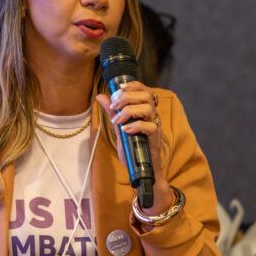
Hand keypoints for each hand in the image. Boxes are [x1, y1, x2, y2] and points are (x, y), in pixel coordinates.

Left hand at [96, 82, 172, 212]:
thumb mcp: (119, 127)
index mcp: (144, 110)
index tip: (120, 87)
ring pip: (148, 108)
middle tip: (115, 106)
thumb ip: (112, 112)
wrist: (142, 170)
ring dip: (130, 110)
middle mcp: (151, 116)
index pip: (144, 90)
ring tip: (118, 119)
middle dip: (128, 97)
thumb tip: (101, 96)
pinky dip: (136, 125)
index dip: (134, 85)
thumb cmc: (133, 148)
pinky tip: (125, 129)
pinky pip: (149, 126)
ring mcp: (154, 126)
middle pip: (147, 95)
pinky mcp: (154, 138)